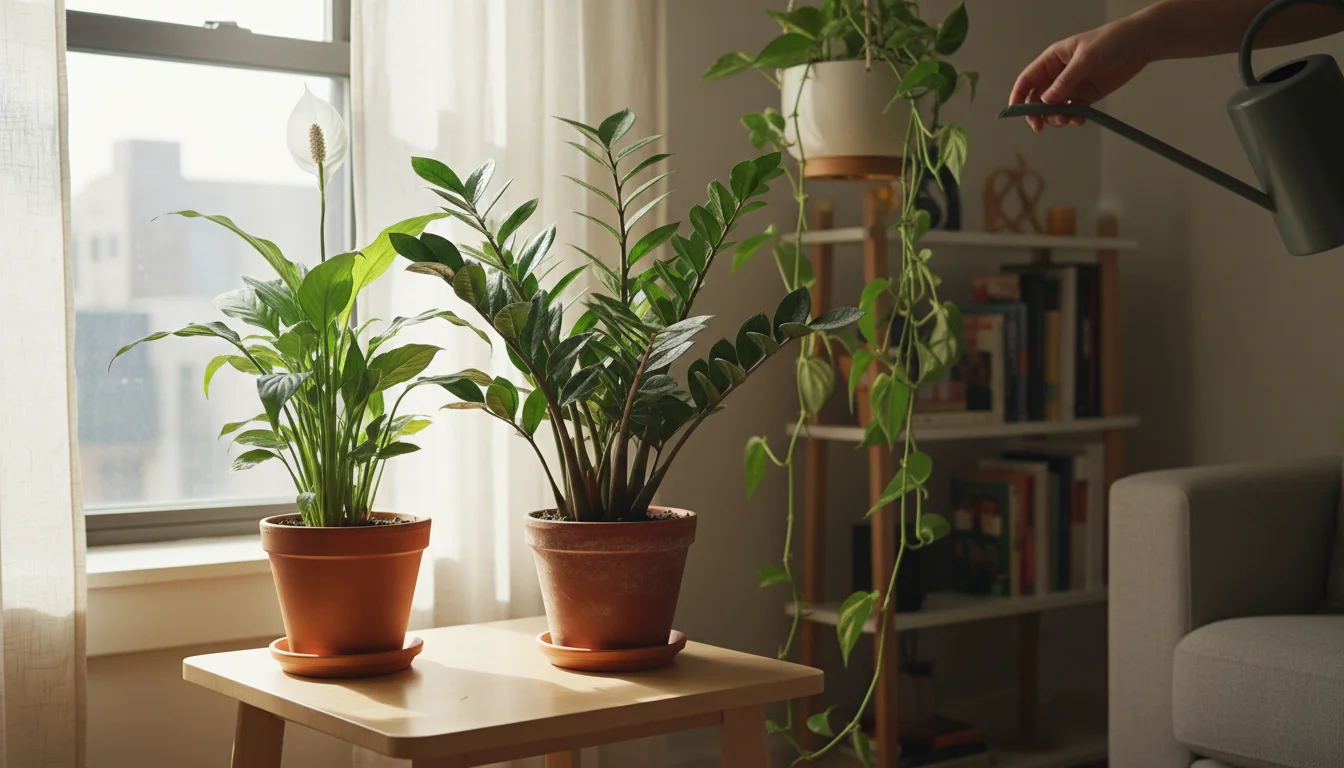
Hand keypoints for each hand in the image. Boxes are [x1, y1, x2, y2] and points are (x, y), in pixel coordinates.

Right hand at [1009, 17, 1151, 131]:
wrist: (1139, 44)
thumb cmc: (1111, 41)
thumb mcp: (1086, 58)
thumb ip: (1066, 80)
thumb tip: (1046, 101)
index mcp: (1052, 60)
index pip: (1027, 80)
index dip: (1018, 96)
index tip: (1015, 112)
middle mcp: (1058, 75)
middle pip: (1037, 99)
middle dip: (1037, 114)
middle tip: (1041, 126)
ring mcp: (1072, 87)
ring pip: (1054, 109)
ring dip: (1057, 118)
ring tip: (1069, 120)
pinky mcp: (1086, 96)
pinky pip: (1072, 112)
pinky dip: (1072, 119)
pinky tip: (1080, 119)